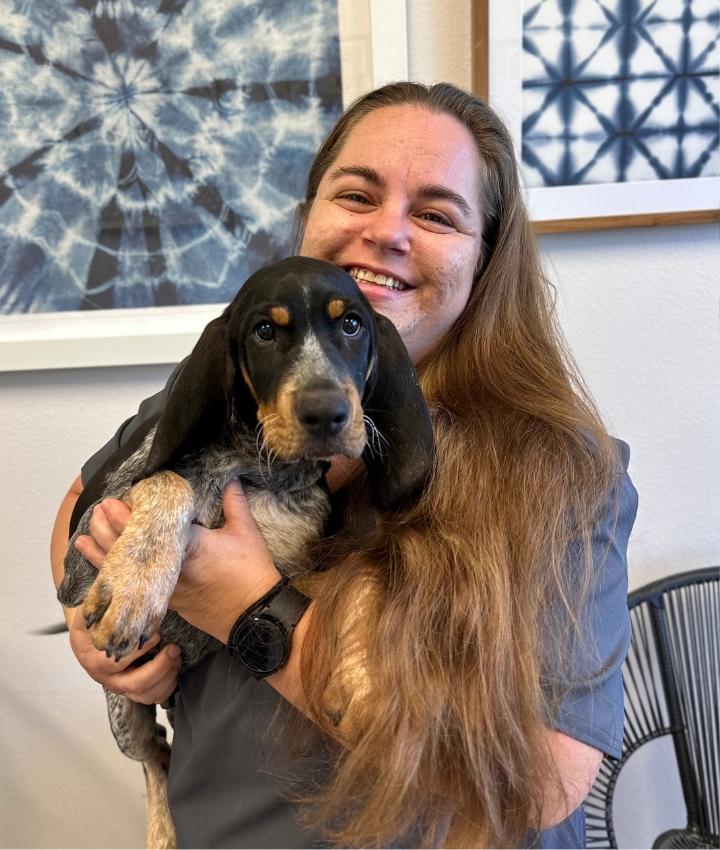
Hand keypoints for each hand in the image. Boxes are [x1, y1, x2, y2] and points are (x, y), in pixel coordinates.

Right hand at [68, 606, 180, 703]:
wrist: (90, 639)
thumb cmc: (92, 624)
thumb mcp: (87, 614)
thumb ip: (95, 604)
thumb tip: (105, 589)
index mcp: (95, 662)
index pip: (116, 662)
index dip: (138, 650)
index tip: (156, 633)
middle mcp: (109, 679)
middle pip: (136, 684)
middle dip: (159, 667)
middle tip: (174, 648)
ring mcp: (123, 686)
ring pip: (147, 694)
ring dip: (167, 676)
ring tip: (177, 655)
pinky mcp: (135, 690)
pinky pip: (154, 697)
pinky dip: (168, 686)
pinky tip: (175, 667)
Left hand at [75, 478, 280, 644]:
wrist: (254, 617)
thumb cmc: (252, 574)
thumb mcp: (246, 533)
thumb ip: (234, 502)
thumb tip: (229, 477)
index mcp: (188, 547)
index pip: (149, 529)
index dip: (125, 515)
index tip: (109, 501)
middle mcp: (170, 570)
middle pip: (130, 550)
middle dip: (108, 530)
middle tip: (96, 511)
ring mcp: (166, 590)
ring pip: (127, 572)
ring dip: (103, 555)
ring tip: (82, 539)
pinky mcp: (168, 603)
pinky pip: (135, 588)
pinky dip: (118, 577)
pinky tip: (102, 571)